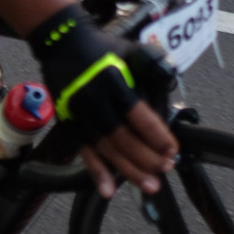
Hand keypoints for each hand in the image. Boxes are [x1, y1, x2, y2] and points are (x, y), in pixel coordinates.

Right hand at [29, 3, 176, 197]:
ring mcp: (79, 115)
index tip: (172, 150)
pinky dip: (97, 172)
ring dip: (129, 171)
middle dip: (147, 158)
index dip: (157, 136)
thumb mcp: (130, 49)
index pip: (139, 115)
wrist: (61, 43)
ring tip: (149, 185)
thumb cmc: (101, 47)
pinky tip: (109, 189)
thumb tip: (170, 81)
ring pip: (106, 150)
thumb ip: (150, 66)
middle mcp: (95, 101)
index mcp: (113, 82)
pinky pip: (84, 153)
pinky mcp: (68, 124)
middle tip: (165, 169)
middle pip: (123, 138)